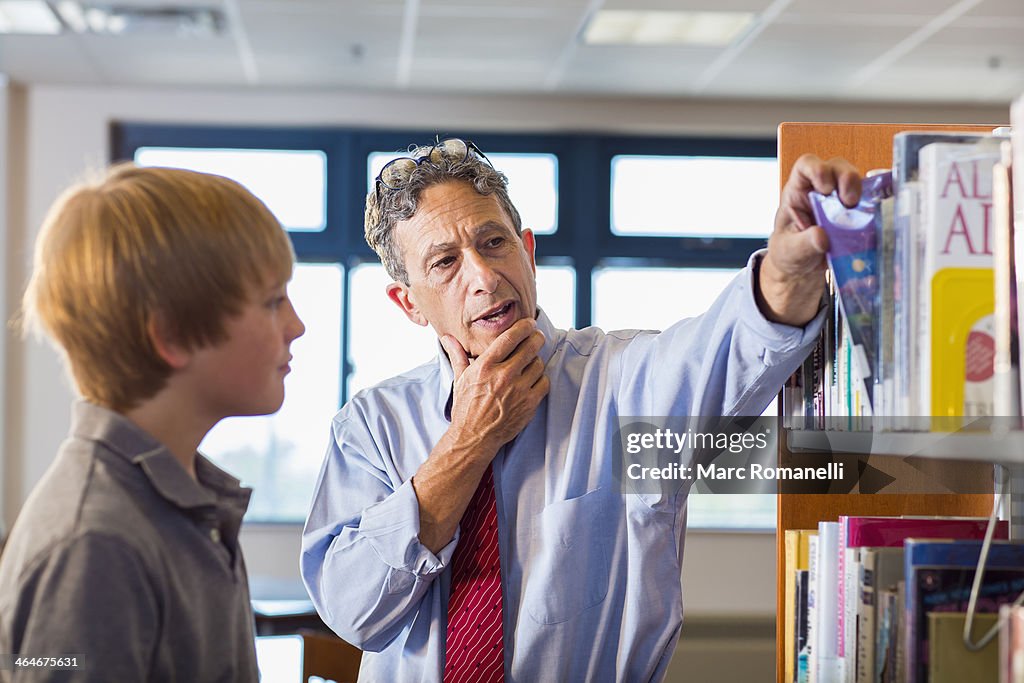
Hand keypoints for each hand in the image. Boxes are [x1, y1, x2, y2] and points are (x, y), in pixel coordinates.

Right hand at [440, 318, 549, 452]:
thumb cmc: (466, 407)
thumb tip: (447, 337)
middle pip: (531, 347)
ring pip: (539, 364)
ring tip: (530, 363)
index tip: (529, 324)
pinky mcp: (529, 404)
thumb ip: (458, 355)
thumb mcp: (460, 379)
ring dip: (536, 361)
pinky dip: (540, 379)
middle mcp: (503, 376)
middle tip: (537, 337)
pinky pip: (544, 382)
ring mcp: (519, 390)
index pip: (510, 337)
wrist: (474, 437)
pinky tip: (532, 380)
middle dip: (536, 338)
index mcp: (485, 366)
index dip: (524, 326)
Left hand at [760, 154, 861, 325]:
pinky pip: (870, 202)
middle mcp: (821, 189)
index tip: (826, 188)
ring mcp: (841, 199)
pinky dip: (875, 208)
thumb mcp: (789, 251)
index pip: (807, 166)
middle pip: (838, 168)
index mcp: (798, 191)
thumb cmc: (790, 252)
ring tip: (861, 212)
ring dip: (864, 193)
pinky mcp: (857, 212)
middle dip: (847, 179)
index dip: (818, 169)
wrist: (803, 268)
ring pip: (858, 182)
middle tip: (849, 202)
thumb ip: (803, 244)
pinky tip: (875, 220)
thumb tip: (821, 237)